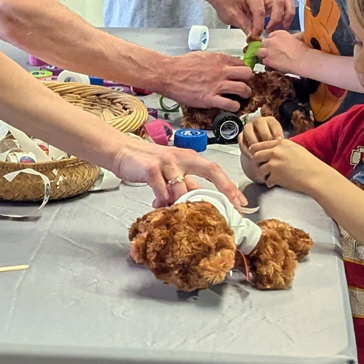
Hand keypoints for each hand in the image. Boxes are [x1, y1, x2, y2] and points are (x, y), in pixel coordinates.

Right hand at [112, 138, 248, 208]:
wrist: (121, 151)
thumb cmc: (147, 162)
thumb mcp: (170, 171)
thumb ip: (183, 185)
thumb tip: (196, 203)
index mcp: (189, 157)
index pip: (215, 170)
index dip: (230, 186)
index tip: (242, 203)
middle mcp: (181, 156)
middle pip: (210, 170)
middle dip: (225, 189)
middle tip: (233, 208)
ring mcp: (167, 161)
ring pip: (183, 187)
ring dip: (182, 203)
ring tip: (177, 212)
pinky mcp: (151, 168)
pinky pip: (162, 190)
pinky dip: (162, 200)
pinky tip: (157, 204)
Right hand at [157, 51, 253, 108]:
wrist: (168, 74)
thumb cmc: (181, 65)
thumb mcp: (201, 56)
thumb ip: (214, 61)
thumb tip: (221, 64)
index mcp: (219, 59)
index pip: (241, 64)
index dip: (243, 71)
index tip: (242, 76)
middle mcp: (221, 71)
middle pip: (247, 74)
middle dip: (248, 81)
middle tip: (244, 86)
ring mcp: (217, 85)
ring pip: (243, 89)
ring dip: (245, 95)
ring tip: (242, 98)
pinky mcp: (210, 99)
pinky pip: (231, 104)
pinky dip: (234, 107)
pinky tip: (232, 107)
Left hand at [213, 0, 294, 34]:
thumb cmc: (225, 1)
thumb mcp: (231, 15)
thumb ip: (244, 26)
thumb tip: (254, 38)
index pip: (259, 10)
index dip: (259, 26)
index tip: (255, 37)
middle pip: (277, 3)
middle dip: (276, 19)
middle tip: (269, 32)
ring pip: (285, 0)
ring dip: (287, 14)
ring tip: (284, 27)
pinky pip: (285, 1)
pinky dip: (287, 11)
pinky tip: (283, 23)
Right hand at [239, 115, 283, 151]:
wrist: (263, 150)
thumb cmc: (273, 144)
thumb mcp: (278, 141)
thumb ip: (279, 141)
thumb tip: (279, 143)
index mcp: (270, 121)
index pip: (273, 123)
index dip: (277, 132)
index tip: (279, 142)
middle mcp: (258, 121)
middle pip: (259, 123)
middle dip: (265, 135)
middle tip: (269, 146)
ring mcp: (248, 128)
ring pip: (248, 131)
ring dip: (253, 142)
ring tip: (259, 152)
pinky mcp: (241, 136)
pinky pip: (241, 141)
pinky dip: (246, 149)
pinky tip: (252, 156)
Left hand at [244, 137, 328, 193]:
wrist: (315, 176)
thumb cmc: (309, 163)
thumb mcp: (295, 148)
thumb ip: (282, 147)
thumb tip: (271, 149)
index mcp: (280, 143)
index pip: (260, 145)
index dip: (255, 151)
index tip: (253, 154)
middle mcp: (275, 152)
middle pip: (256, 156)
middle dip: (257, 162)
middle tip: (260, 166)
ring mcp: (274, 164)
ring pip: (259, 169)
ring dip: (263, 174)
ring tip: (269, 176)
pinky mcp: (275, 176)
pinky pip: (267, 180)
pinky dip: (270, 182)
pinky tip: (275, 182)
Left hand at [256, 30, 308, 73]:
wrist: (303, 60)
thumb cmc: (304, 50)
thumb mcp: (296, 39)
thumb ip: (288, 38)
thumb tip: (289, 40)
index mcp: (279, 33)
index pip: (270, 36)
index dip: (272, 42)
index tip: (275, 46)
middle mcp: (272, 40)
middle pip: (263, 43)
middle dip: (266, 48)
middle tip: (272, 54)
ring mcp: (268, 50)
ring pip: (260, 52)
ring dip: (264, 56)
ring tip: (271, 60)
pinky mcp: (268, 60)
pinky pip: (263, 61)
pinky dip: (267, 64)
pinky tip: (273, 66)